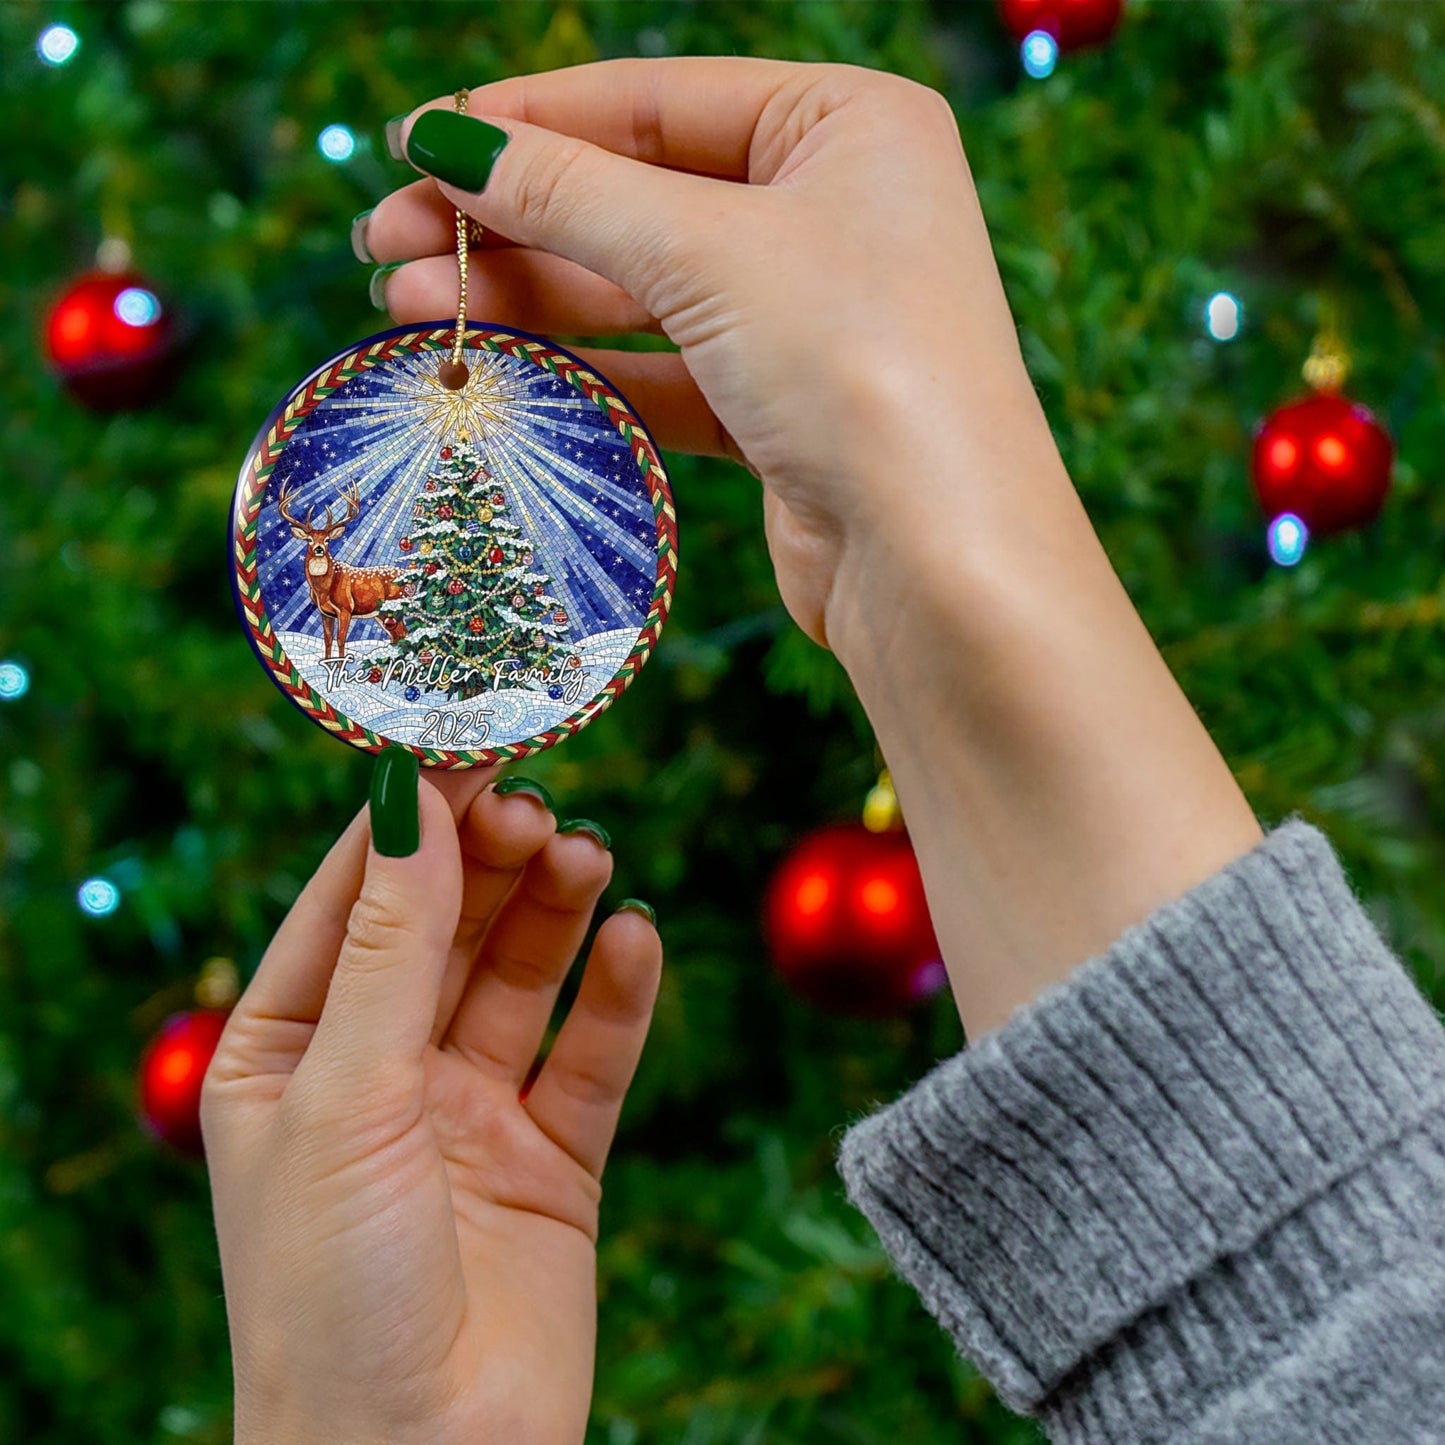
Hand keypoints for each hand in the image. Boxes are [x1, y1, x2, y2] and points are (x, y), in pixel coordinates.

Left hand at [202, 764, 660, 1444]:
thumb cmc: (332, 1293)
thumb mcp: (346, 1097)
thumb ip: (391, 947)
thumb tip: (414, 802)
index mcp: (289, 1051)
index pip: (353, 899)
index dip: (410, 819)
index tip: (468, 740)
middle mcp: (380, 1071)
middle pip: (446, 925)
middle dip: (490, 860)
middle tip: (538, 806)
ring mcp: (469, 1113)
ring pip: (521, 976)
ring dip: (555, 910)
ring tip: (587, 857)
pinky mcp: (552, 1159)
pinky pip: (591, 1055)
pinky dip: (617, 994)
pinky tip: (635, 940)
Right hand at [362, 57, 1045, 660]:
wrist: (939, 562)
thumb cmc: (857, 366)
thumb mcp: (706, 251)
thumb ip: (571, 193)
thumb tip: (447, 141)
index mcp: (847, 124)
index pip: (655, 100)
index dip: (527, 120)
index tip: (414, 142)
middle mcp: (834, 210)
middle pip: (637, 196)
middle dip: (509, 219)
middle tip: (384, 241)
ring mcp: (808, 315)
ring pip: (640, 290)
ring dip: (526, 297)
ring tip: (405, 306)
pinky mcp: (782, 410)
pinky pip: (662, 371)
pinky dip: (581, 370)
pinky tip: (491, 366)